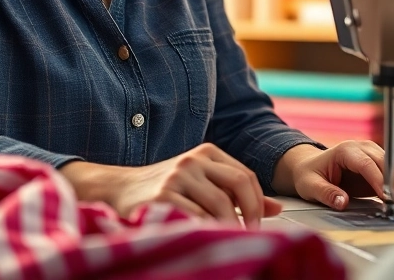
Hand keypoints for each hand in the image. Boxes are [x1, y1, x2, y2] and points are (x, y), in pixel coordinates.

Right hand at [59, 143, 282, 226]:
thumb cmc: (165, 188)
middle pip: (237, 186)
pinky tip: (202, 239)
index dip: (257, 204)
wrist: (118, 189)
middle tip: (248, 236)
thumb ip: (236, 194)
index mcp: (207, 153)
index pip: (245, 176)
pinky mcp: (161, 196)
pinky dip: (203, 231)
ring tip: (223, 240)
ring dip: (226, 227)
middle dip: (248, 215)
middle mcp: (193, 161)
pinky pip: (194, 218)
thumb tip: (276, 208)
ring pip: (218, 205)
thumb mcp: (203, 184)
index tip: (257, 225)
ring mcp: (177, 176)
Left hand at [273, 141, 393, 211]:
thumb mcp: (310, 186)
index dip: (381, 180)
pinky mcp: (384, 163)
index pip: (368, 164)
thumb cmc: (310, 175)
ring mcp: (376, 153)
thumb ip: (326, 193)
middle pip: (389, 163)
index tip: (390, 199)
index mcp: (347, 150)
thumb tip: (342, 202)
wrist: (313, 166)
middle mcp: (365, 148)